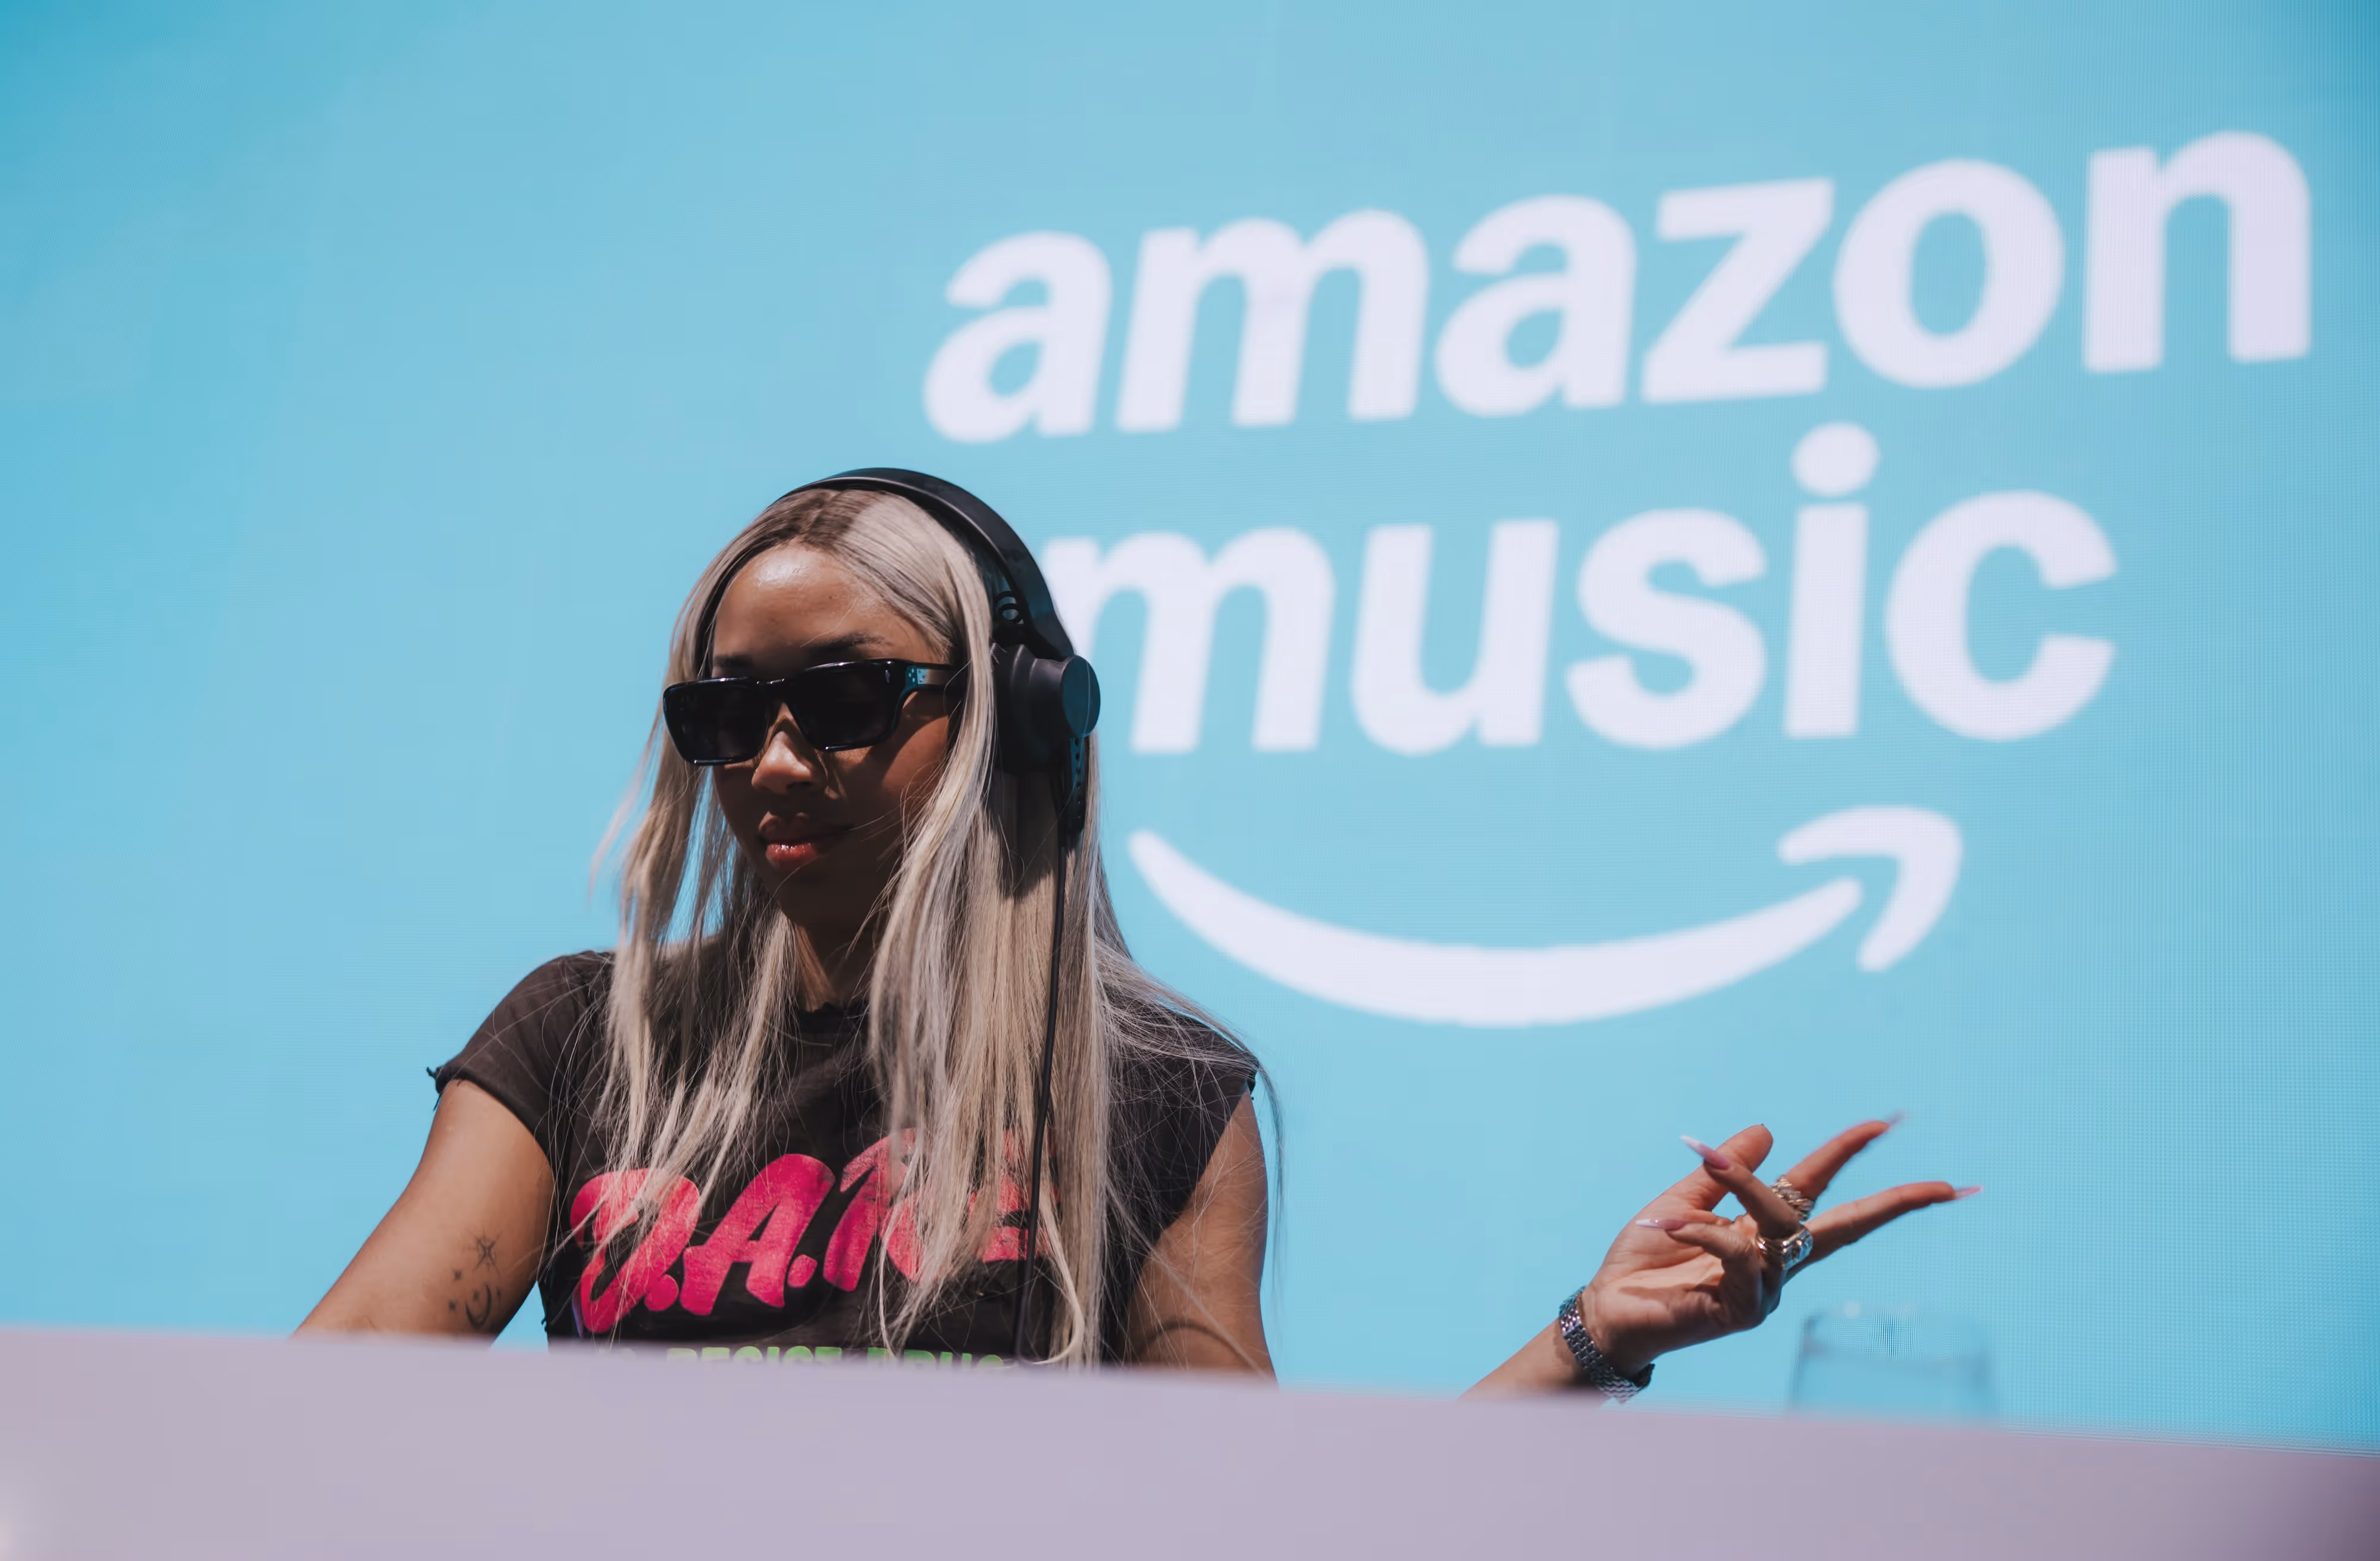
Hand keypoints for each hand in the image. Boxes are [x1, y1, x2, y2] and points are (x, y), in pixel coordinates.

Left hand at [1577, 1120, 1974, 1373]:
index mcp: (1761, 1233)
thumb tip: (1766, 1129)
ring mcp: (1765, 1290)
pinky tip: (1667, 1225)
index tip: (1883, 1123)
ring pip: (1780, 1224)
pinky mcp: (1745, 1311)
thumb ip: (1722, 1171)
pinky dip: (1703, 1230)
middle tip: (1942, 1186)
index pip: (1815, 1188)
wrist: (1609, 1310)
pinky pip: (1738, 1255)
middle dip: (1893, 1204)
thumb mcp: (1682, 1201)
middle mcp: (1775, 1262)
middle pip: (1845, 1226)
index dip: (1845, 1155)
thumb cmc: (1645, 1262)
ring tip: (1706, 1163)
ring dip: (1746, 1184)